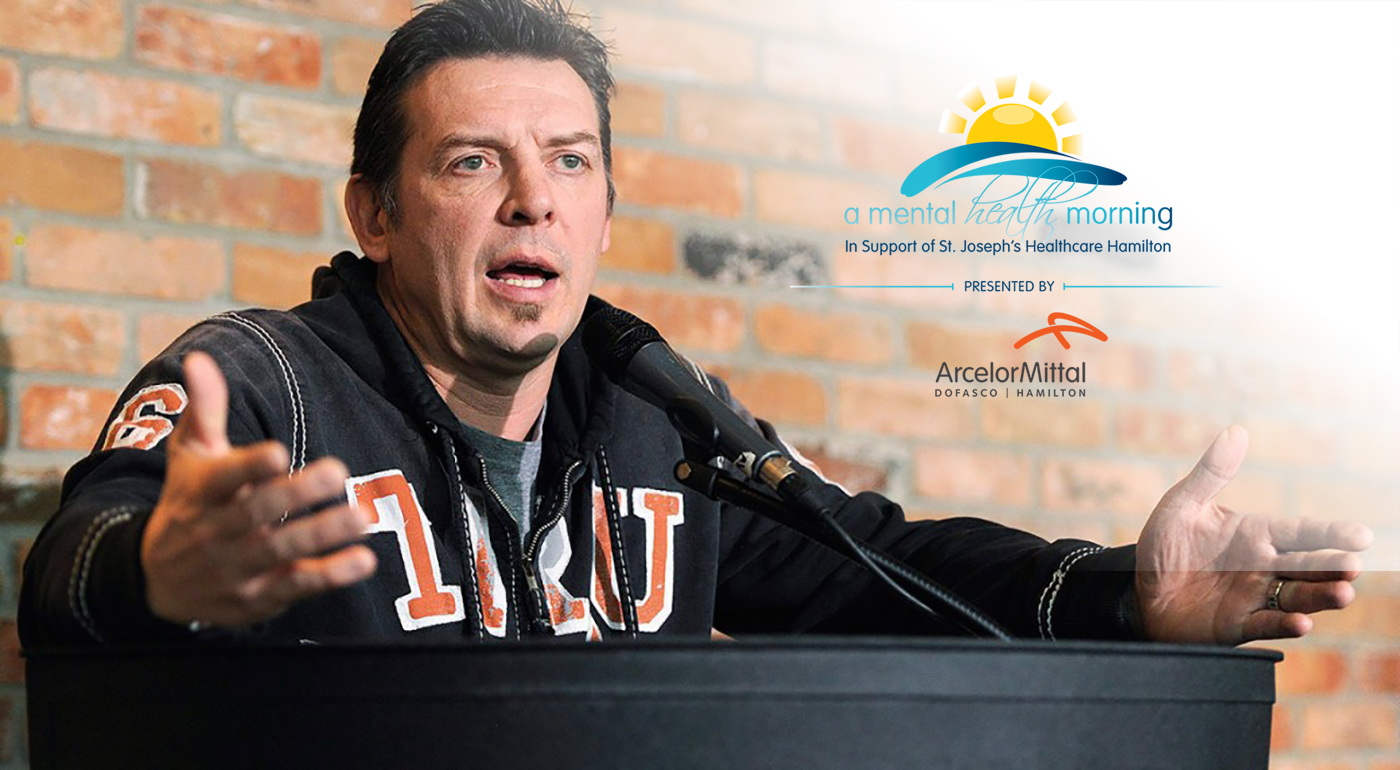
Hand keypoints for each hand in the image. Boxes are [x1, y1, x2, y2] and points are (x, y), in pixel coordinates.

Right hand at [141, 351, 377, 627]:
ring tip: (361, 516)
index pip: (222, 478)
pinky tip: (363, 561)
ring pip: (281, 551)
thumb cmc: (188, 501)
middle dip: (296, 494)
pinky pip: (296, 587)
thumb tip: (199, 358)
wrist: (155, 580)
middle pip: (256, 512)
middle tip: (336, 472)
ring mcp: (237, 567)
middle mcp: (216, 531)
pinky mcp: (259, 597)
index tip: (279, 452)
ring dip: (322, 534)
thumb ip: (204, 408)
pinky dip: (330, 577)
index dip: (249, 467)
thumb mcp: (189, 456)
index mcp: (201, 491)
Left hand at [1134, 425, 1371, 644]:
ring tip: (1342, 593)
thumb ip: (1211, 473)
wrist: (1138, 590)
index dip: (1331, 534)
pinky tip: (1301, 622)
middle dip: (1332, 567)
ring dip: (1320, 596)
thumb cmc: (1164, 546)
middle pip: (1308, 567)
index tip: (1361, 536)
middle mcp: (1264, 567)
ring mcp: (1254, 597)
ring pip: (1298, 597)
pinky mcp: (1238, 625)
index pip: (1301, 532)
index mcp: (1257, 535)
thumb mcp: (1182, 506)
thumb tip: (1235, 431)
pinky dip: (1285, 623)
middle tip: (1352, 567)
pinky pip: (1267, 624)